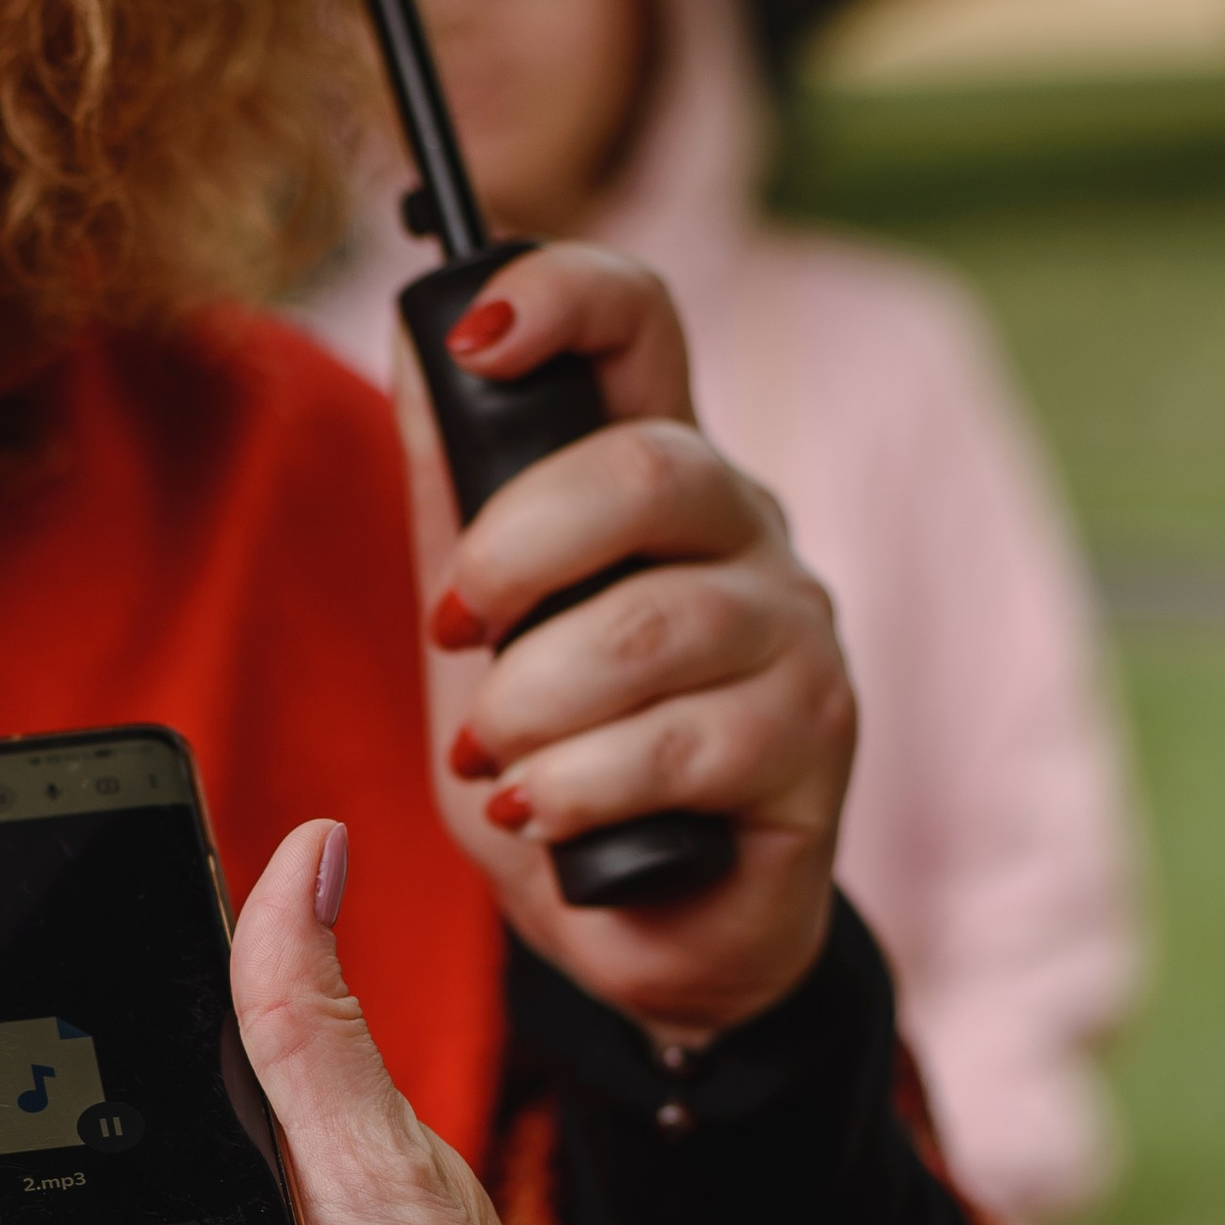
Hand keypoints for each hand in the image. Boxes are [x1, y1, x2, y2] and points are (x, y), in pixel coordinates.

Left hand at [402, 247, 853, 1044]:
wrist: (640, 927)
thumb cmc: (568, 766)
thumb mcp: (476, 633)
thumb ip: (454, 498)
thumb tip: (409, 333)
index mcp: (658, 482)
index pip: (644, 326)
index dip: (565, 297)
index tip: (473, 334)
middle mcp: (744, 533)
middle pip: (647, 472)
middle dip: (516, 556)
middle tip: (458, 634)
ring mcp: (794, 633)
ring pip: (655, 625)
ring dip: (538, 704)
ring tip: (501, 761)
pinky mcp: (815, 741)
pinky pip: (684, 742)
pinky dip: (580, 785)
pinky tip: (546, 811)